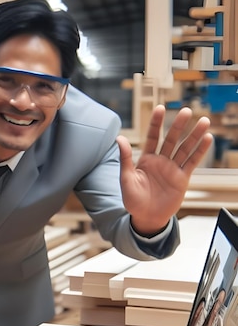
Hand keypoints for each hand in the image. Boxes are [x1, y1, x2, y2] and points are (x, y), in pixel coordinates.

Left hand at [116, 105, 212, 235]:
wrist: (146, 218)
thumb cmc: (133, 200)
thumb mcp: (126, 179)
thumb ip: (125, 158)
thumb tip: (119, 138)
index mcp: (146, 159)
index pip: (153, 137)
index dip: (157, 123)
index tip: (161, 108)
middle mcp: (161, 161)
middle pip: (171, 139)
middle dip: (179, 125)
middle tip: (187, 110)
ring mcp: (172, 169)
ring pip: (185, 149)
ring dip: (194, 135)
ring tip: (204, 121)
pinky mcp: (182, 178)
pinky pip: (192, 162)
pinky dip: (200, 151)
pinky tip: (207, 139)